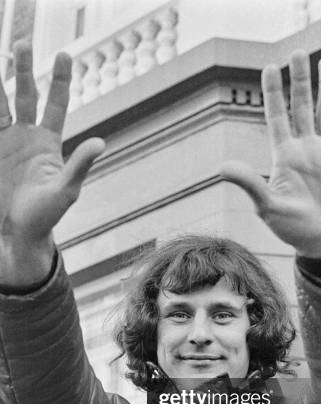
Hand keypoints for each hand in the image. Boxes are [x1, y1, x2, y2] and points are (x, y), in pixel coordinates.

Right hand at [0, 41, 104, 285]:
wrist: (18, 232)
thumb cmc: (46, 216)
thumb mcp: (65, 190)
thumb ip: (80, 165)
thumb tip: (100, 142)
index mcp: (47, 142)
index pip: (55, 104)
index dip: (59, 80)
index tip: (64, 54)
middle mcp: (26, 136)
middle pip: (25, 95)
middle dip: (22, 70)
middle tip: (20, 44)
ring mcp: (5, 142)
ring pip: (0, 103)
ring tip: (2, 54)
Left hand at [221, 50, 320, 257]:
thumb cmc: (293, 230)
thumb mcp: (268, 207)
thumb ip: (250, 184)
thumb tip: (222, 167)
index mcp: (285, 157)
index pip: (277, 117)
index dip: (274, 92)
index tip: (270, 66)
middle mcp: (306, 150)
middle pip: (302, 106)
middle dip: (300, 80)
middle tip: (299, 52)